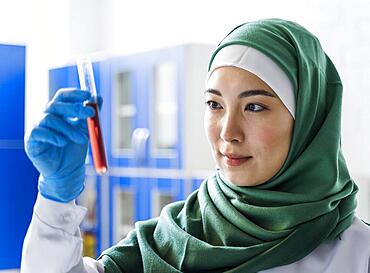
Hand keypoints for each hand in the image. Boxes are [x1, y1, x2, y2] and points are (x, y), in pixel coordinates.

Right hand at [25, 88, 101, 202]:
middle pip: (56, 105)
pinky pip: (39, 132)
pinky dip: (54, 136)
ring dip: (69, 128)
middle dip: (75, 108)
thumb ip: (90, 115)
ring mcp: (36, 128)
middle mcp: (45, 117)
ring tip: (82, 139)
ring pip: (50, 119)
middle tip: (90, 114)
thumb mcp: (85, 130)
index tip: (88, 96)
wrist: (66, 172)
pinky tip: (63, 143)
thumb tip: (98, 97)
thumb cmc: (74, 149)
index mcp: (58, 112)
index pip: (62, 96)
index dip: (74, 94)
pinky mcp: (30, 140)